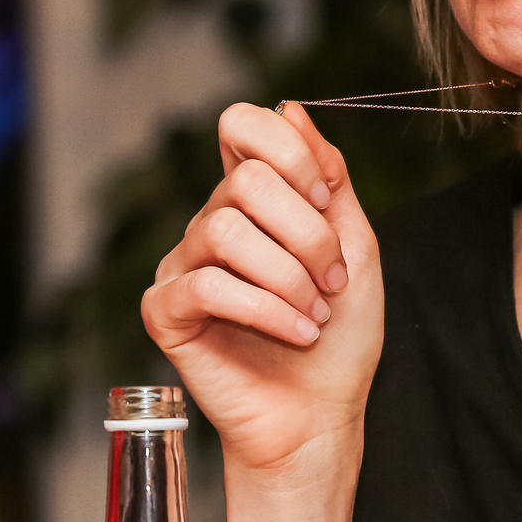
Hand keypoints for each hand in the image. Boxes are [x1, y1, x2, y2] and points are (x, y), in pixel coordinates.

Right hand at [141, 100, 381, 521]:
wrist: (322, 413)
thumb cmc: (340, 335)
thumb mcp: (354, 245)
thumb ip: (328, 177)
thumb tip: (292, 108)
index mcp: (254, 198)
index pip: (242, 125)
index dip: (289, 150)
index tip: (327, 199)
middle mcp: (212, 221)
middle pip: (244, 181)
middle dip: (307, 234)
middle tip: (332, 281)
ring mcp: (183, 264)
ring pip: (225, 230)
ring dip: (289, 277)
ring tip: (314, 315)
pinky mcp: (166, 311)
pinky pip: (206, 285)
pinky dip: (265, 309)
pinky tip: (295, 331)